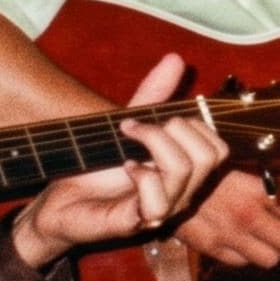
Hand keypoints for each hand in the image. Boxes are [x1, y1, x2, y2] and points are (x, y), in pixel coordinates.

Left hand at [11, 54, 228, 266]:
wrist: (61, 201)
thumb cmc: (96, 168)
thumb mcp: (128, 123)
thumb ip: (153, 94)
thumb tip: (176, 58)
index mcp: (186, 171)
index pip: (218, 148)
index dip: (192, 124)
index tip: (154, 118)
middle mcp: (183, 192)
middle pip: (211, 156)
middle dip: (175, 129)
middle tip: (139, 129)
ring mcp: (165, 209)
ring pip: (185, 170)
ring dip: (153, 144)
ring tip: (127, 145)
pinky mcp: (140, 222)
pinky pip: (159, 201)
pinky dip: (142, 176)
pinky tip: (127, 169)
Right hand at [170, 172, 279, 267]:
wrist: (159, 178)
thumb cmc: (200, 163)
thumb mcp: (237, 158)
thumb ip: (266, 171)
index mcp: (256, 190)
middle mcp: (246, 217)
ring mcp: (229, 237)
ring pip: (272, 259)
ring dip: (272, 247)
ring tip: (265, 234)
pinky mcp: (212, 249)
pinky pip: (243, 262)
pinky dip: (246, 253)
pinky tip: (241, 237)